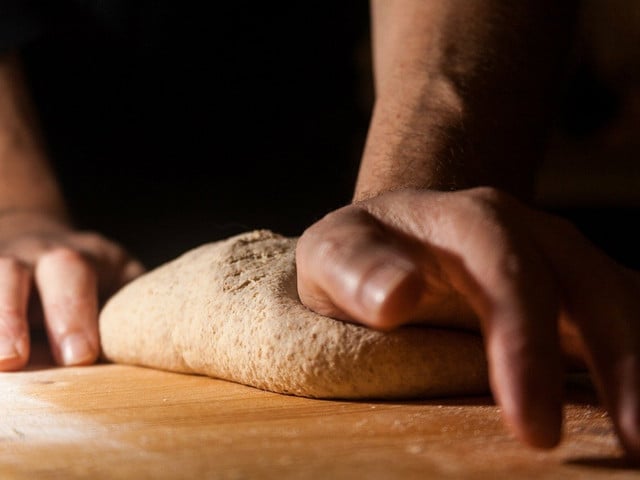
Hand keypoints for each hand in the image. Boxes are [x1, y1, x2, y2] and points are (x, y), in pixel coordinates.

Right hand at [0, 211, 143, 370]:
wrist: (46, 245)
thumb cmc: (98, 278)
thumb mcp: (123, 279)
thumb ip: (133, 305)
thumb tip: (152, 342)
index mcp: (79, 254)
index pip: (74, 273)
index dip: (73, 312)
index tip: (79, 356)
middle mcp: (31, 256)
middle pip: (13, 272)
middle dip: (11, 315)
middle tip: (13, 358)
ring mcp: (2, 265)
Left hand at [296, 187, 639, 457]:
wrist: (395, 237)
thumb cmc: (359, 254)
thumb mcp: (334, 253)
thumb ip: (354, 269)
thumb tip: (395, 298)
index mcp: (469, 221)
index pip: (509, 270)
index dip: (528, 343)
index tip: (532, 427)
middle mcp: (531, 234)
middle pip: (592, 285)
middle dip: (622, 362)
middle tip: (633, 445)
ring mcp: (561, 263)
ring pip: (624, 301)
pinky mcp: (575, 296)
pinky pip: (624, 319)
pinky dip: (637, 359)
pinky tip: (636, 409)